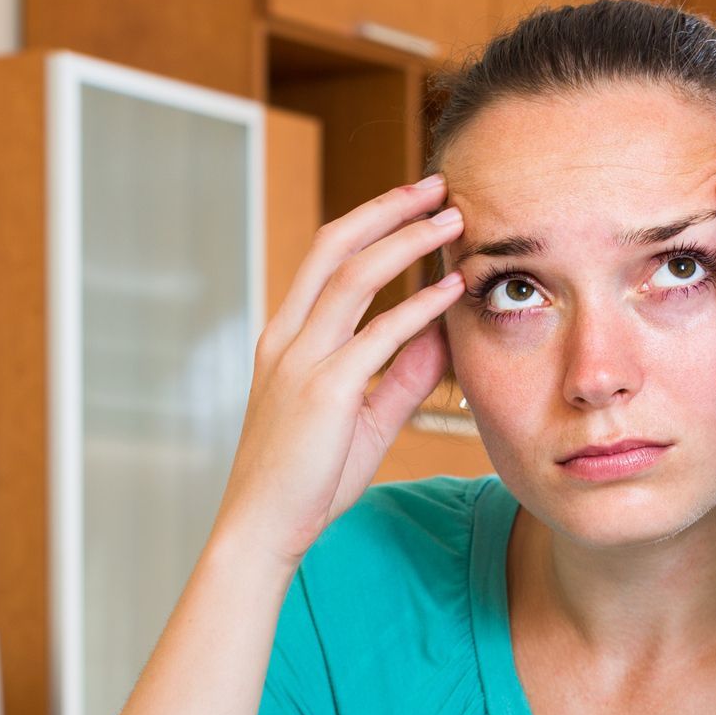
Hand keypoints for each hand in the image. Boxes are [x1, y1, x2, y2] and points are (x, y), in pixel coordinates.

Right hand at [213, 175, 467, 568]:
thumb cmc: (307, 480)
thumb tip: (441, 337)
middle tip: (438, 186)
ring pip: (354, 276)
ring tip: (452, 221)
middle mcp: (287, 338)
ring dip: (407, 241)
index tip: (415, 202)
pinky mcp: (323, 392)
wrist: (263, 528)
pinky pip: (378, 335)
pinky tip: (451, 290)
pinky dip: (418, 307)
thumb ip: (401, 376)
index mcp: (286, 338)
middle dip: (388, 208)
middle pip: (335, 245)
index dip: (371, 221)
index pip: (326, 257)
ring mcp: (301, 361)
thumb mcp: (363, 419)